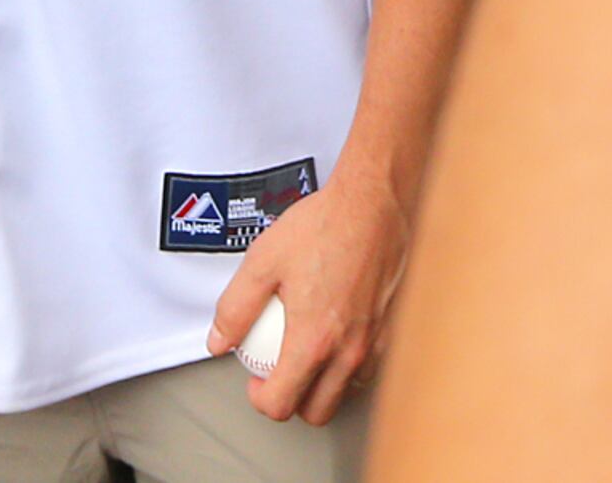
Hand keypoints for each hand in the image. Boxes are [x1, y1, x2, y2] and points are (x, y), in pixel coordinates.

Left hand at [208, 172, 406, 424]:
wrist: (374, 201)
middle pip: (317, 410)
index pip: (282, 404)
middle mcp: (349, 350)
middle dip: (292, 401)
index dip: (260, 399)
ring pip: (346, 392)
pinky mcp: (392, 328)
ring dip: (324, 385)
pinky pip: (369, 367)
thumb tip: (219, 340)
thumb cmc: (327, 225)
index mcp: (314, 340)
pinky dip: (349, 365)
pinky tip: (336, 337)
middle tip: (279, 374)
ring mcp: (375, 342)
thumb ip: (235, 308)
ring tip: (308, 355)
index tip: (256, 381)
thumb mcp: (263, 261)